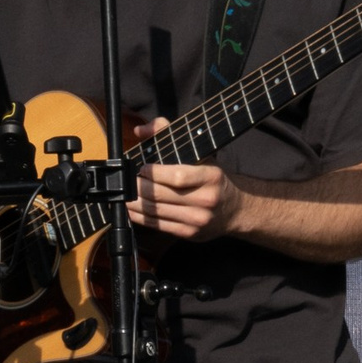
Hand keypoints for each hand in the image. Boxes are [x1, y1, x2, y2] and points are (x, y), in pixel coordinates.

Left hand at [125, 117, 242, 240]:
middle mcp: (205, 199)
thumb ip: (169, 135)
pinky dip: (140, 217)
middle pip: (161, 194)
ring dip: (135, 202)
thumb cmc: (213, 179)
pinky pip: (158, 225)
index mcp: (210, 176)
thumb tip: (140, 129)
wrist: (236, 210)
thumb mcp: (201, 155)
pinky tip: (132, 209)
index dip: (154, 173)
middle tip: (127, 180)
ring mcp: (197, 219)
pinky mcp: (189, 233)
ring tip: (125, 194)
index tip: (142, 168)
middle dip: (138, 187)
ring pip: (156, 211)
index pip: (177, 176)